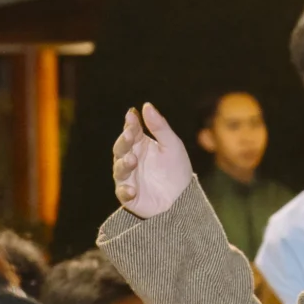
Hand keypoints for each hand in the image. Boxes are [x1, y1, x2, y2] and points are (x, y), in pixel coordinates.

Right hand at [111, 105, 193, 220]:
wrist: (183, 197)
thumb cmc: (176, 168)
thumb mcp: (172, 144)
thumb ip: (159, 127)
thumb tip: (146, 105)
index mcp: (140, 145)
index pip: (131, 131)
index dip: (130, 123)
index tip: (132, 116)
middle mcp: (130, 159)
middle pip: (121, 148)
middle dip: (124, 141)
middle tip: (130, 135)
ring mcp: (128, 178)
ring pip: (120, 169)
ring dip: (124, 164)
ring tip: (132, 160)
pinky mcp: (130, 197)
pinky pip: (123, 194)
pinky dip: (126, 191)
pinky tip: (133, 189)